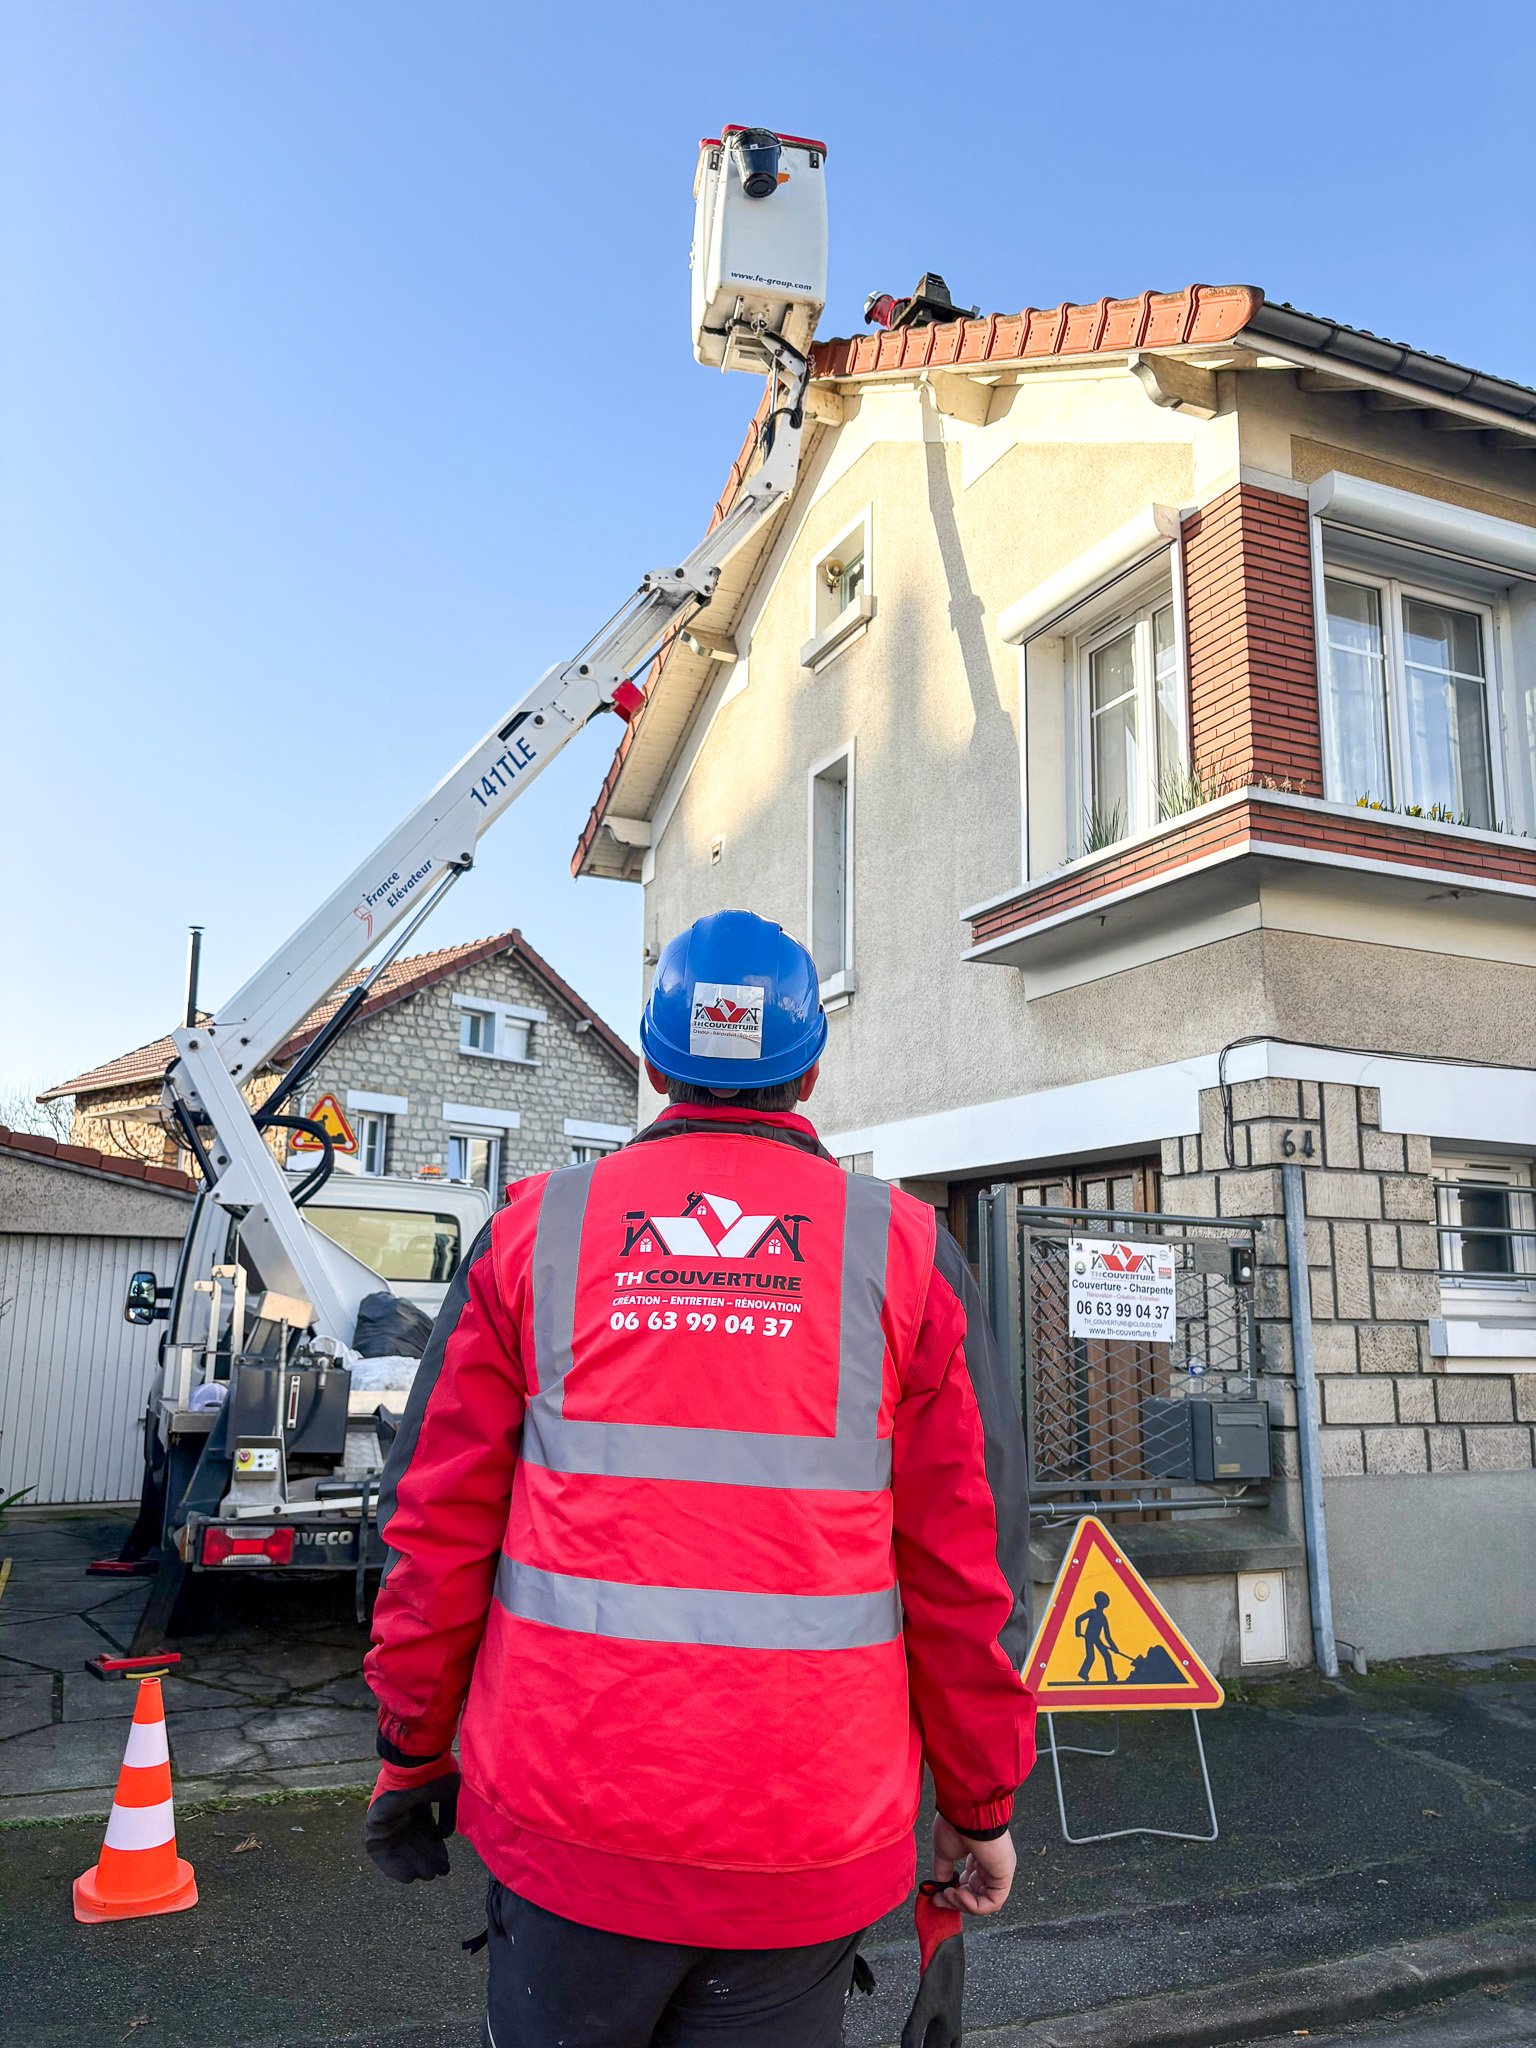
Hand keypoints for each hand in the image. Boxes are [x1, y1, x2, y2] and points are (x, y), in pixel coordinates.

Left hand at [364, 1754, 459, 1882]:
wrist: (411, 1765)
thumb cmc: (431, 1774)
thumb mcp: (448, 1794)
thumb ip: (448, 1816)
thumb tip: (444, 1836)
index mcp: (415, 1802)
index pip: (425, 1830)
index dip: (435, 1847)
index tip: (445, 1861)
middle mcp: (401, 1812)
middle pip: (414, 1842)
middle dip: (427, 1858)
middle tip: (441, 1872)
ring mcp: (388, 1820)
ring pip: (400, 1849)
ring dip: (414, 1863)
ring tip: (429, 1876)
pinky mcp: (375, 1826)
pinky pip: (381, 1853)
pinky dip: (393, 1866)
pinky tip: (409, 1877)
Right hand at [928, 1813, 1014, 1915]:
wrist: (965, 1812)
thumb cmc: (955, 1824)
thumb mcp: (944, 1851)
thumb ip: (943, 1871)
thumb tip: (939, 1888)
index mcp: (979, 1856)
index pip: (969, 1884)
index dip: (953, 1893)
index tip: (935, 1895)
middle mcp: (991, 1865)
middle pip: (975, 1895)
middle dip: (955, 1901)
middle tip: (938, 1899)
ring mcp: (999, 1871)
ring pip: (984, 1902)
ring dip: (962, 1903)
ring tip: (948, 1893)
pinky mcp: (1004, 1876)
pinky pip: (992, 1902)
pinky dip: (973, 1905)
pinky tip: (958, 1893)